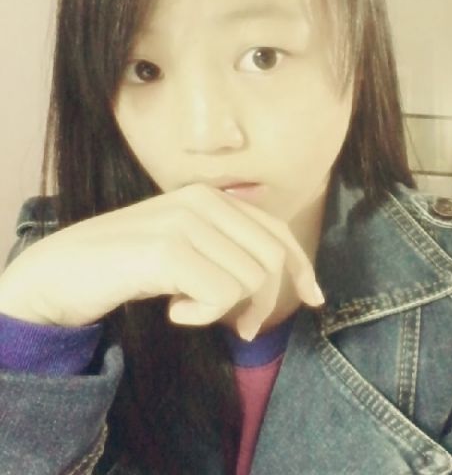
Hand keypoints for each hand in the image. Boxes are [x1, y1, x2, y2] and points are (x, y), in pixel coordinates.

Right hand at [0, 184, 322, 335]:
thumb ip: (228, 252)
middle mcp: (204, 201)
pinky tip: (173, 311)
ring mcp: (185, 222)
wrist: (62, 271)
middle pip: (271, 259)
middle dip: (266, 303)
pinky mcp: (168, 250)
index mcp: (212, 198)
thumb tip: (279, 284)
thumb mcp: (188, 249)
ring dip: (226, 311)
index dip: (302, 267)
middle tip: (243, 330)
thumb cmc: (129, 265)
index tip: (314, 298)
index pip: (277, 232)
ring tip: (189, 309)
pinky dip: (202, 315)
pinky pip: (220, 296)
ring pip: (251, 280)